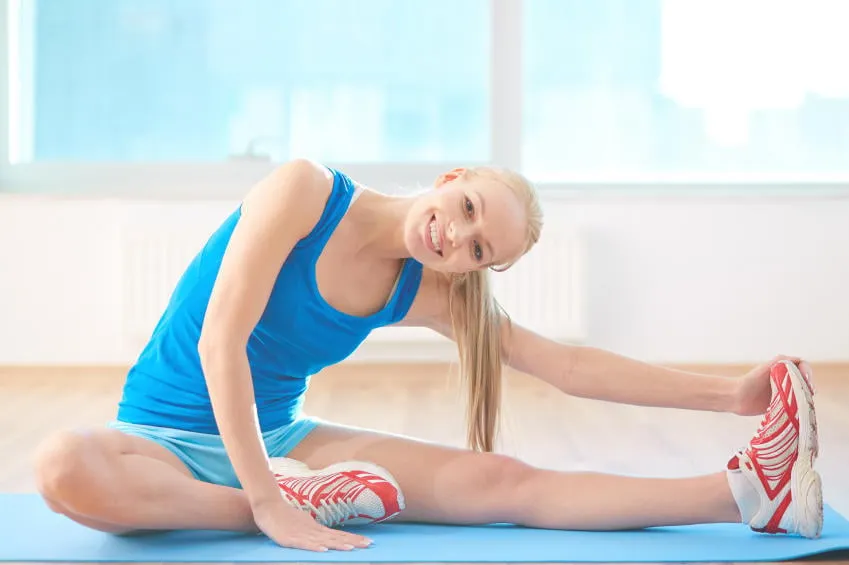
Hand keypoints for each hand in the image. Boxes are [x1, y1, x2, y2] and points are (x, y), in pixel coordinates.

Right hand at [251, 496, 371, 551]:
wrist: (268, 506)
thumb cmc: (285, 516)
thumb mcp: (303, 524)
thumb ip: (314, 531)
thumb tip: (326, 537)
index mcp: (316, 529)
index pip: (338, 535)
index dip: (353, 538)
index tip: (369, 542)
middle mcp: (312, 531)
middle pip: (335, 537)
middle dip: (352, 541)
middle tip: (369, 544)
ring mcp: (301, 534)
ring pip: (323, 541)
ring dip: (337, 545)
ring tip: (351, 548)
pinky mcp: (289, 539)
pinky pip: (304, 544)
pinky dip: (314, 547)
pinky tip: (324, 550)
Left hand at [732, 355, 810, 415]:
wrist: (736, 398)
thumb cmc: (749, 381)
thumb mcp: (765, 368)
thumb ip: (780, 361)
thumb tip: (798, 359)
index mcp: (782, 368)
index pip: (802, 366)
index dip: (807, 372)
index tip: (806, 380)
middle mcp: (785, 379)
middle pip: (805, 380)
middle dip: (809, 385)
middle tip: (810, 392)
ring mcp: (784, 392)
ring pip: (802, 392)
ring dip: (807, 396)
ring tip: (807, 400)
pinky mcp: (782, 405)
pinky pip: (796, 405)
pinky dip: (801, 406)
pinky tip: (802, 409)